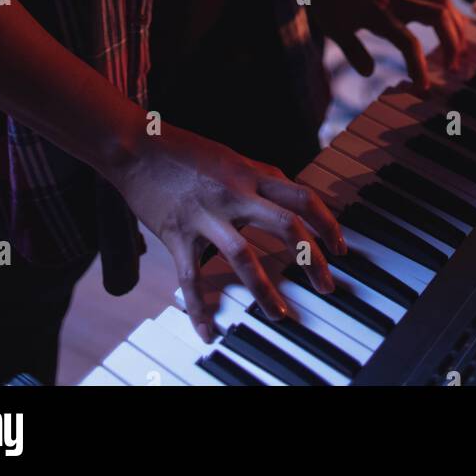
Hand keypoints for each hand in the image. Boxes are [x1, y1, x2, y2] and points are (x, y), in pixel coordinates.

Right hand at [110, 123, 346, 341]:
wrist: (135, 145)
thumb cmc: (183, 149)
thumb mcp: (230, 157)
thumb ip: (258, 177)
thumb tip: (288, 192)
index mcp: (250, 174)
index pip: (303, 198)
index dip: (328, 224)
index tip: (339, 248)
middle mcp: (234, 193)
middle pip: (287, 226)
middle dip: (312, 260)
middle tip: (327, 286)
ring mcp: (206, 215)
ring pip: (245, 256)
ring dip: (266, 290)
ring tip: (280, 315)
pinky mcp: (177, 234)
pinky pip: (191, 278)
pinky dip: (200, 308)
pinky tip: (208, 330)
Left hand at [304, 0, 466, 94]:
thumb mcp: (333, 27)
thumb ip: (353, 51)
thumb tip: (370, 73)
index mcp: (379, 14)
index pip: (409, 42)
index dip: (419, 67)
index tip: (423, 87)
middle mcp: (398, 1)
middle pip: (440, 16)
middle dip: (453, 44)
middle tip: (452, 68)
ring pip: (444, 4)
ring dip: (457, 29)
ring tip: (457, 53)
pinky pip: (437, 0)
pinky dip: (449, 17)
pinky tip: (449, 33)